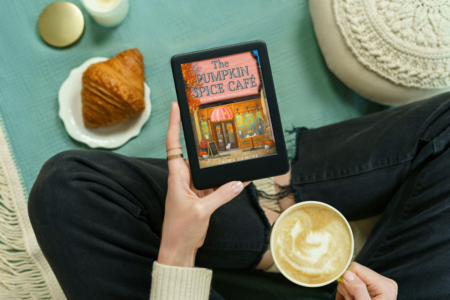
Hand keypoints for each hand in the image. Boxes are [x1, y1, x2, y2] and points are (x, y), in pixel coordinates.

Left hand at [157, 102, 249, 267]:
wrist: (180, 249)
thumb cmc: (180, 229)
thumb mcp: (201, 211)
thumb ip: (220, 195)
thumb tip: (237, 182)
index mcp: (177, 176)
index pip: (173, 144)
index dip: (174, 124)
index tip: (176, 107)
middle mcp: (184, 178)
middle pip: (195, 152)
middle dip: (204, 139)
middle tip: (216, 123)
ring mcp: (194, 187)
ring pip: (208, 168)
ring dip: (219, 161)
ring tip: (233, 148)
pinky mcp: (203, 196)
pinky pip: (217, 183)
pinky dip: (227, 180)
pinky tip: (241, 177)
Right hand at [336, 262, 397, 299]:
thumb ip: (358, 290)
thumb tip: (346, 274)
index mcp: (385, 285)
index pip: (356, 268)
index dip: (346, 279)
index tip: (348, 295)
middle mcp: (383, 281)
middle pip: (353, 273)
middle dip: (347, 288)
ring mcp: (377, 284)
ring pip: (349, 279)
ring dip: (346, 293)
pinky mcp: (370, 288)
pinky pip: (351, 284)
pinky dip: (347, 294)